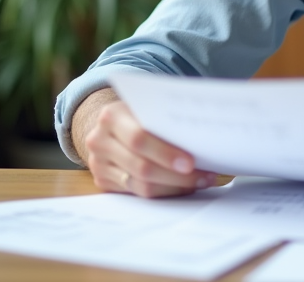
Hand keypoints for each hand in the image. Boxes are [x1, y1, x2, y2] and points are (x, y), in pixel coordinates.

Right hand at [72, 87, 216, 197]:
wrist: (107, 125)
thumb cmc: (136, 114)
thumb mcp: (144, 107)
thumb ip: (163, 120)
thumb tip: (202, 139)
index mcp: (111, 117)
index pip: (139, 139)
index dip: (166, 153)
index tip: (191, 162)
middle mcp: (100, 141)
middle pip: (142, 167)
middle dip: (177, 176)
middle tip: (205, 177)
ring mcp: (98, 164)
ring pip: (141, 186)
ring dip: (175, 187)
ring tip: (201, 181)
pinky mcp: (103, 182)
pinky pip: (138, 194)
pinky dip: (165, 192)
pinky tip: (184, 186)